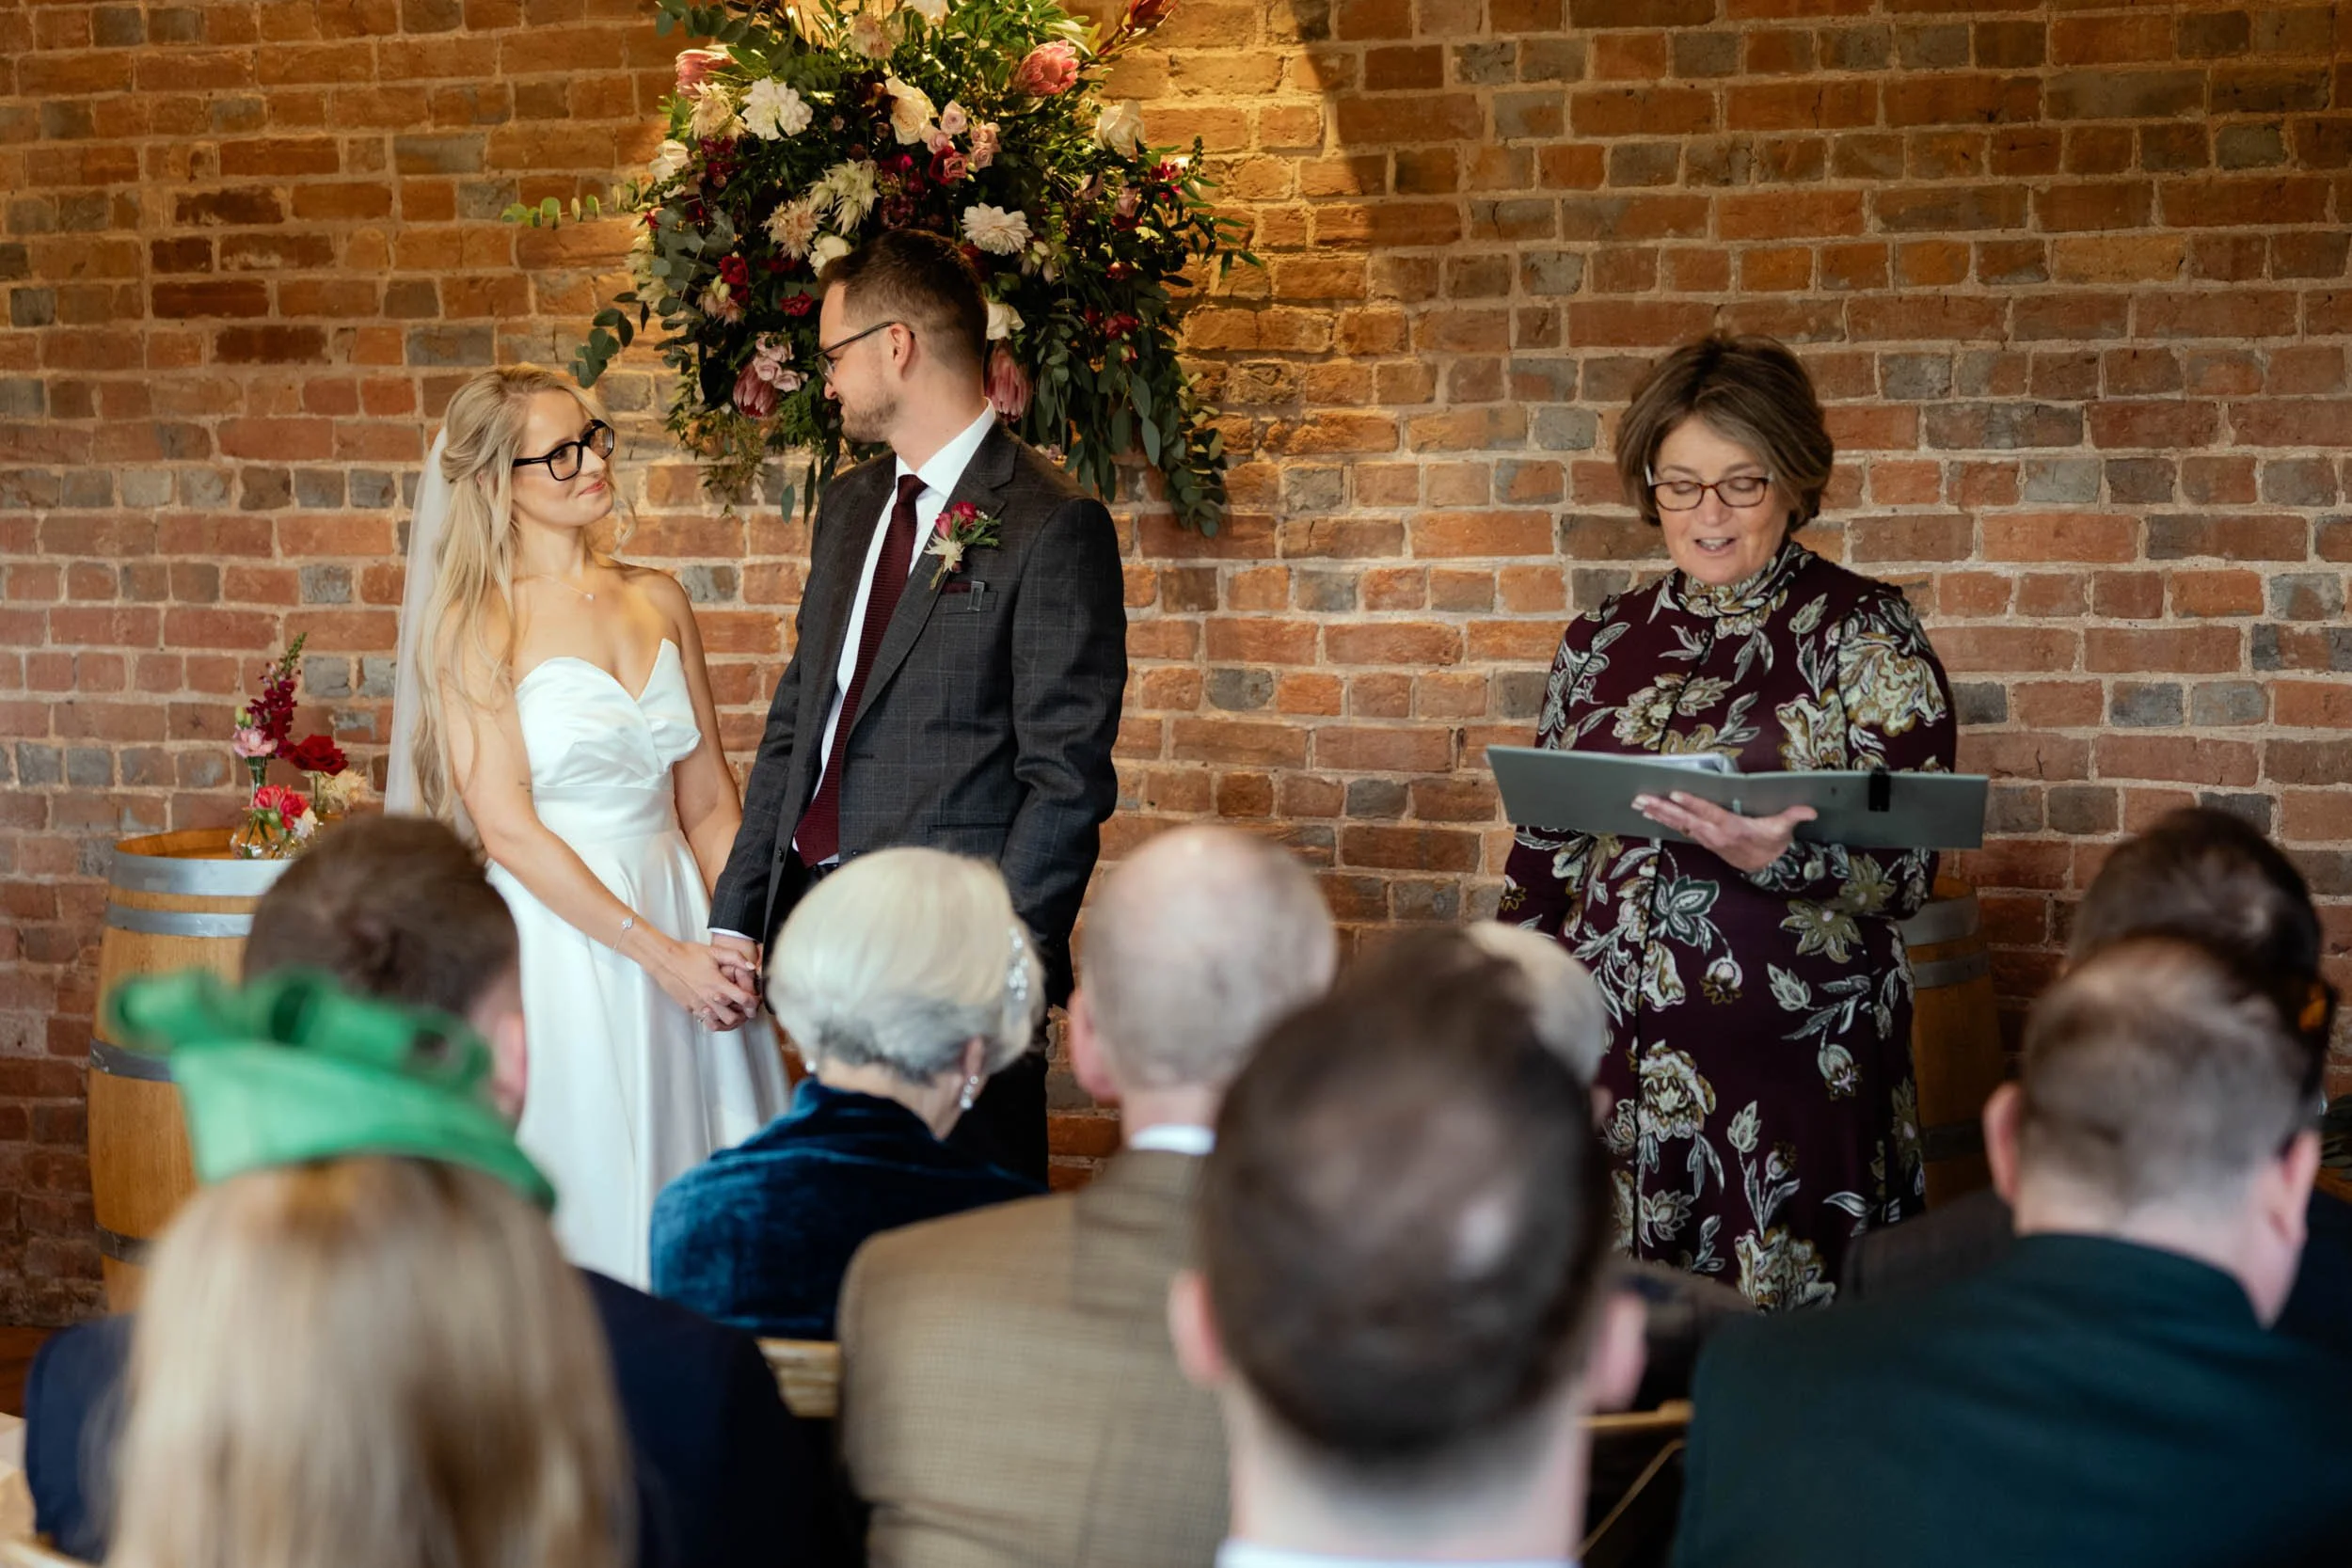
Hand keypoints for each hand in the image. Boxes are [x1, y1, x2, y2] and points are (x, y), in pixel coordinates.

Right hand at [651, 938, 759, 1029]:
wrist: (665, 960)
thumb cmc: (688, 955)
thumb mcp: (715, 951)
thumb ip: (736, 958)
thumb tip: (751, 967)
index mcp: (718, 984)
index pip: (743, 1000)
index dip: (753, 1002)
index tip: (754, 999)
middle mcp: (709, 998)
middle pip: (733, 1019)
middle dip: (742, 1015)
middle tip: (744, 1008)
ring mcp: (698, 1005)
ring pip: (719, 1023)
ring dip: (727, 1019)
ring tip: (731, 1009)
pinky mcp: (690, 1008)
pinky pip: (705, 1020)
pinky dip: (713, 1018)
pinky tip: (716, 1009)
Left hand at [1632, 791, 1816, 873]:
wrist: (1768, 868)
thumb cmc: (1773, 843)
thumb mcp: (1783, 829)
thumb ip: (1794, 816)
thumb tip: (1809, 810)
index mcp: (1731, 827)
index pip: (1708, 812)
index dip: (1691, 803)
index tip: (1674, 794)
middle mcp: (1714, 833)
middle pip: (1684, 819)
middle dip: (1662, 809)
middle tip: (1641, 799)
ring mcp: (1707, 838)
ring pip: (1678, 824)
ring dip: (1658, 814)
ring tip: (1639, 804)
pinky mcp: (1704, 841)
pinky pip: (1681, 829)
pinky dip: (1665, 821)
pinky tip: (1652, 814)